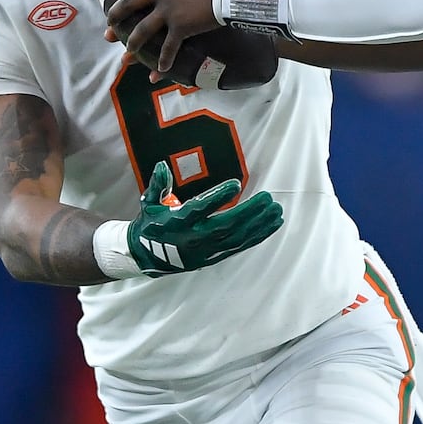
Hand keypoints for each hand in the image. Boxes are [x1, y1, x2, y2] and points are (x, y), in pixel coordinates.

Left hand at [106, 0, 233, 75]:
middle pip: (129, 4)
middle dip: (114, 14)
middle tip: (108, 22)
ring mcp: (168, 12)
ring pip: (141, 31)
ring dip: (132, 43)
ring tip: (126, 55)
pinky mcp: (180, 29)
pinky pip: (168, 49)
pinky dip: (163, 62)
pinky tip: (159, 71)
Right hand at [127, 160, 282, 274]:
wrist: (147, 258)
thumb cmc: (151, 225)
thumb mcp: (149, 204)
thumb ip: (158, 185)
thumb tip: (162, 165)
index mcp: (176, 222)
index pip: (198, 209)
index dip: (217, 197)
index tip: (236, 184)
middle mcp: (193, 239)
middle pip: (224, 226)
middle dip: (248, 213)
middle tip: (268, 198)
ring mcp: (206, 251)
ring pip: (236, 238)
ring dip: (258, 224)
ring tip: (276, 210)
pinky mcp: (215, 257)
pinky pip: (240, 246)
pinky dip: (258, 235)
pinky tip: (273, 224)